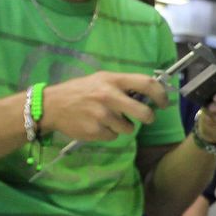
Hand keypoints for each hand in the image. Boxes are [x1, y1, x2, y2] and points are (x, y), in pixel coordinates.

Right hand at [40, 72, 165, 141]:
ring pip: (128, 128)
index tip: (164, 103)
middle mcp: (109, 96)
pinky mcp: (95, 131)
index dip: (161, 95)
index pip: (147, 84)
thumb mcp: (101, 79)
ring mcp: (102, 115)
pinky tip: (97, 125)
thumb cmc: (80, 91)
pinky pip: (113, 136)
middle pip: (144, 113)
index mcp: (113, 80)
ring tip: (108, 119)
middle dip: (149, 118)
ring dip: (123, 126)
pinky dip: (109, 133)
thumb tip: (148, 95)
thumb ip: (122, 85)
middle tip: (146, 118)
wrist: (52, 106)